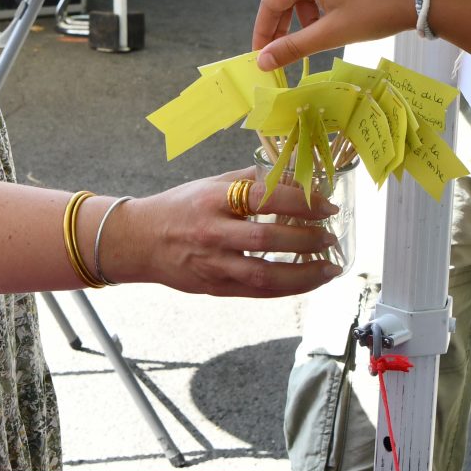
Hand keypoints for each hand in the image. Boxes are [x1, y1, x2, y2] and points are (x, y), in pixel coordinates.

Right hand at [100, 170, 341, 296]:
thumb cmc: (179, 208)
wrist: (140, 241)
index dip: (301, 202)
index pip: (264, 198)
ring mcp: (213, 264)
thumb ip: (250, 180)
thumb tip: (295, 178)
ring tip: (329, 267)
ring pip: (264, 275)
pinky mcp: (215, 287)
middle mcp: (212, 233)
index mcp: (213, 200)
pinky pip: (258, 292)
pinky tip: (308, 281)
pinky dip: (288, 288)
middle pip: (267, 239)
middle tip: (330, 235)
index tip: (326, 205)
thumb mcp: (210, 183)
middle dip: (306, 238)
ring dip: (304, 273)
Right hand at [250, 0, 424, 68]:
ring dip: (304, 17)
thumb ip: (293, 47)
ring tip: (315, 38)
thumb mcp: (331, 34)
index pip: (270, 2)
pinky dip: (320, 6)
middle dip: (282, 26)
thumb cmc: (375, 12)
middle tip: (281, 53)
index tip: (261, 56)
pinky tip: (333, 21)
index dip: (263, 32)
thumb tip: (262, 62)